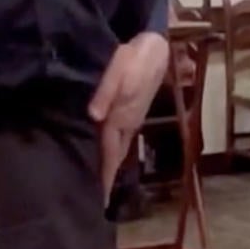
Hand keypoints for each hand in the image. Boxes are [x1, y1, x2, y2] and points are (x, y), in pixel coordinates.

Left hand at [90, 32, 170, 197]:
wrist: (156, 49)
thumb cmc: (135, 58)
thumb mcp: (118, 71)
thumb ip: (105, 93)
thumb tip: (93, 117)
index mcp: (122, 117)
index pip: (108, 151)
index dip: (103, 174)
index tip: (100, 199)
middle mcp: (128, 123)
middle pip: (114, 155)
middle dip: (107, 177)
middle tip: (99, 199)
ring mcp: (132, 119)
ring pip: (119, 148)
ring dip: (111, 165)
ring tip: (103, 182)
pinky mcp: (133, 112)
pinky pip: (121, 138)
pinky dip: (114, 151)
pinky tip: (109, 154)